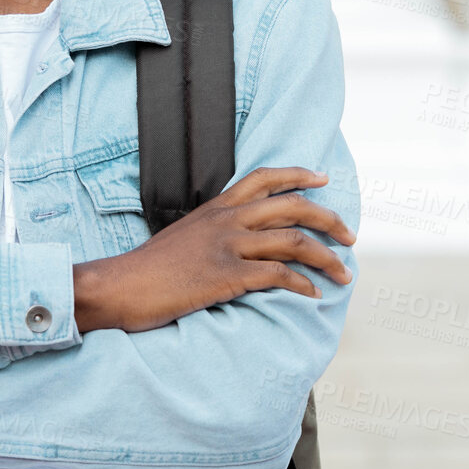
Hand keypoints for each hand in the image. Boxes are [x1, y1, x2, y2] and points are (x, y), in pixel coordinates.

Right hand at [72, 166, 353, 332]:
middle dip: (328, 220)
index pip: (264, 178)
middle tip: (349, 236)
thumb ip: (212, 232)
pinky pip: (278, 274)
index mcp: (215, 208)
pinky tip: (311, 293)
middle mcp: (225, 220)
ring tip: (343, 273)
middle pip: (291, 206)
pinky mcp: (226, 275)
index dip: (298, 175)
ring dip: (326, 257)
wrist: (119, 286)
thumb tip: (236, 243)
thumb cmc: (148, 269)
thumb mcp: (182, 237)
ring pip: (293, 241)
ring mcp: (226, 246)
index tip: (323, 180)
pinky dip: (302, 283)